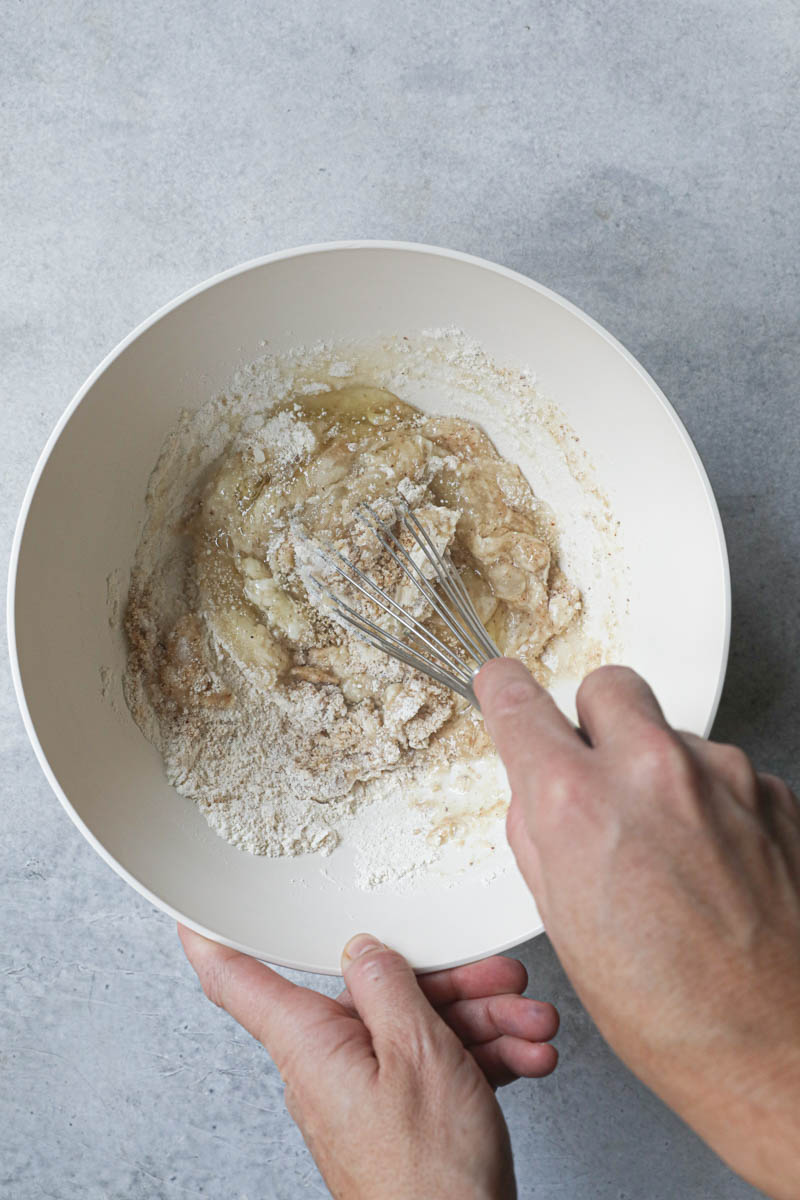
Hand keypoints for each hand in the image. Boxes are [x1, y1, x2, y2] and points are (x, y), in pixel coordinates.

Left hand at [179, 927, 558, 1199]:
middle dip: (448, 982)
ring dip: (481, 1021)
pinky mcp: (401, 1119)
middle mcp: (329, 1066)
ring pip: (417, 1030)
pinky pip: (434, 1068)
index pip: (240, 982)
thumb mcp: (419, 1054)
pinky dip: (481, 1057)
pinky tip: (524, 1056)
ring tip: (530, 1026)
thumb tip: (363, 949)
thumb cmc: (431, 1177)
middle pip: (374, 995)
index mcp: (311, 1044)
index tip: (194, 915)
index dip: (214, 942)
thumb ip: (387, 988)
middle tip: (497, 977)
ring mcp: (367, 1094)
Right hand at [475, 659, 799, 1199]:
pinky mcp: (773, 792)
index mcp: (577, 804)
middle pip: (608, 686)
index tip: (502, 684)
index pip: (520, 703)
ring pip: (671, 733)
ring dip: (657, 770)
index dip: (504, 691)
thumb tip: (536, 793)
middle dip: (593, 718)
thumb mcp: (562, 924)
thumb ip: (539, 837)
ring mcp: (722, 777)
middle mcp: (651, 772)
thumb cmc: (669, 1013)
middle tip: (596, 772)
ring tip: (666, 849)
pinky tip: (710, 861)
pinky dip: (708, 800)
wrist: (778, 1051)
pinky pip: (723, 771)